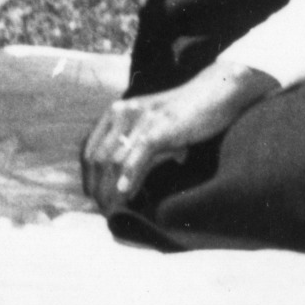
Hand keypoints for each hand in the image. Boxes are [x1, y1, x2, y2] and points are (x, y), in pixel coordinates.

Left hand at [78, 64, 264, 212]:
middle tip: (103, 211)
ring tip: (112, 210)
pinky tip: (126, 197)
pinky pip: (135, 159)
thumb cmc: (186, 115)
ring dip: (110, 190)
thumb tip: (123, 186)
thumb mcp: (154, 128)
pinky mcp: (157, 128)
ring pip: (113, 162)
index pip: (89, 150)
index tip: (94, 198)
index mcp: (116, 112)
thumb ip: (137, 149)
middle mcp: (122, 113)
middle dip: (97, 188)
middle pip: (97, 159)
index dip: (89, 178)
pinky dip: (128, 180)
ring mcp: (139, 120)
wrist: (215, 93)